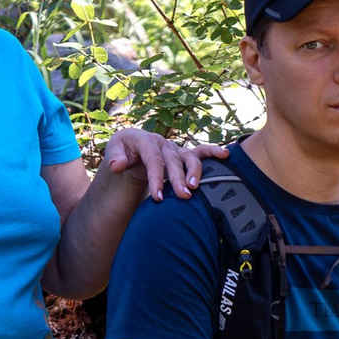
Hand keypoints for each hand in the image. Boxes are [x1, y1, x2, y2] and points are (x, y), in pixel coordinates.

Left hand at [102, 128, 227, 201]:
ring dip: (194, 172)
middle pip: (173, 160)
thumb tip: (118, 166)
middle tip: (182, 196)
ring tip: (194, 188)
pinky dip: (213, 152)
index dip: (156, 178)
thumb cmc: (122, 150)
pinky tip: (225, 155)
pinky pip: (201, 151)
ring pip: (189, 158)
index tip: (157, 197)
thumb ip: (114, 158)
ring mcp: (175, 148)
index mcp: (145, 140)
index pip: (153, 159)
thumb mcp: (114, 150)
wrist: (131, 146)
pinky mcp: (183, 154)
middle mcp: (163, 143)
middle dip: (178, 179)